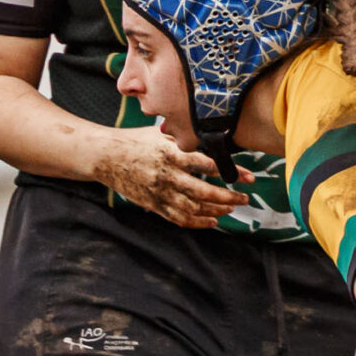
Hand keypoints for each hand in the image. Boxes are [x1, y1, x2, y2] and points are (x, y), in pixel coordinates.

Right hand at [92, 125, 247, 228]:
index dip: (231, 172)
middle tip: (244, 197)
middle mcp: (167, 176)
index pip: (208, 165)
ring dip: (216, 211)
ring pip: (194, 208)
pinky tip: (212, 221)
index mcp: (171, 154)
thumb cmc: (134, 140)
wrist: (105, 157)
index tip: (250, 177)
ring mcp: (159, 192)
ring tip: (231, 208)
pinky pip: (178, 218)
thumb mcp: (160, 132)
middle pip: (204, 192)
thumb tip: (211, 135)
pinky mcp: (153, 204)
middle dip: (228, 197)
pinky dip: (197, 223)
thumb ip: (184, 137)